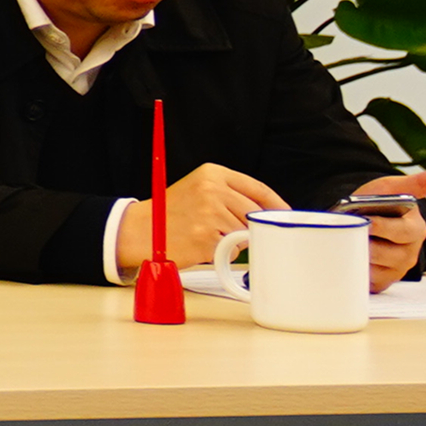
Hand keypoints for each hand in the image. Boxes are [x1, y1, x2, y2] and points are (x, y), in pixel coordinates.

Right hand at [117, 163, 289, 274]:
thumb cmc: (170, 212)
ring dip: (233, 240)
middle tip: (232, 231)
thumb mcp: (198, 189)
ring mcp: (210, 214)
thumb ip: (230, 194)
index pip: (258, 188)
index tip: (285, 214)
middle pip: (254, 213)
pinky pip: (231, 250)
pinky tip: (202, 244)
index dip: (276, 204)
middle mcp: (212, 190)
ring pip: (244, 233)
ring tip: (207, 235)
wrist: (140, 230)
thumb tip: (266, 213)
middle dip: (249, 226)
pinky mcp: (207, 237)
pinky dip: (221, 252)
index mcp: (212, 174)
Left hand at [352, 169, 425, 291]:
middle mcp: (409, 253)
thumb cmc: (381, 204)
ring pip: (374, 267)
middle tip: (351, 230)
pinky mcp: (382, 281)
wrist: (363, 218)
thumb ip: (420, 183)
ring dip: (357, 254)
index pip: (402, 232)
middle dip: (366, 241)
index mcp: (416, 230)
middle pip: (386, 254)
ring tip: (348, 240)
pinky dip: (355, 267)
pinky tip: (349, 253)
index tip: (365, 219)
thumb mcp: (395, 188)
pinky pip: (367, 280)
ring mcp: (396, 269)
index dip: (381, 226)